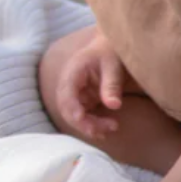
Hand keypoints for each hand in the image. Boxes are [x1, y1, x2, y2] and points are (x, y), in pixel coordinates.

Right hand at [50, 29, 128, 143]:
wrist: (110, 49)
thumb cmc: (110, 53)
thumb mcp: (113, 64)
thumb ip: (112, 84)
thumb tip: (114, 106)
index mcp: (74, 71)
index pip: (67, 90)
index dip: (71, 105)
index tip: (80, 117)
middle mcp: (69, 85)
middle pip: (67, 108)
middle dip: (82, 122)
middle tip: (101, 131)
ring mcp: (75, 95)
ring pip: (73, 116)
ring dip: (89, 126)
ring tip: (111, 128)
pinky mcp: (82, 102)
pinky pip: (82, 118)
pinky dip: (92, 126)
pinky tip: (106, 130)